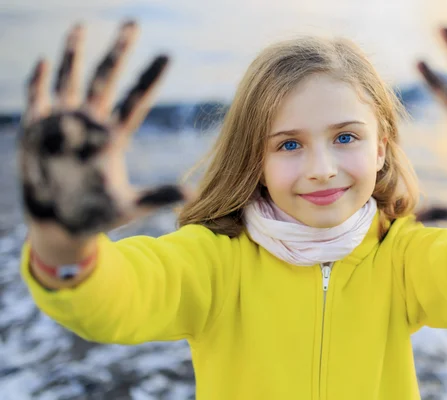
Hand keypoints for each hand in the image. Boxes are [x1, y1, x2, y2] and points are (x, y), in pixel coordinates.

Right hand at [18, 21, 191, 238]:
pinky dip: (39, 83)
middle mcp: (91, 124)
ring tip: (81, 26)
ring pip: (71, 81)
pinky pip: (38, 100)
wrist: (62, 226)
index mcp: (114, 137)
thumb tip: (193, 193)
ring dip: (74, 55)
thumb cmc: (98, 216)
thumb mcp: (130, 207)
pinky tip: (45, 62)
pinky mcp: (37, 131)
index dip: (149, 78)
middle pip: (107, 80)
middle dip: (118, 52)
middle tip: (133, 24)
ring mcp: (64, 125)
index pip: (136, 100)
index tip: (167, 55)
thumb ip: (158, 197)